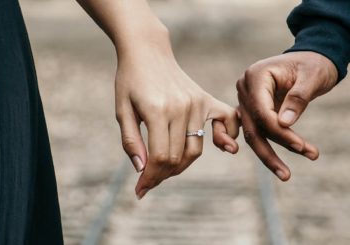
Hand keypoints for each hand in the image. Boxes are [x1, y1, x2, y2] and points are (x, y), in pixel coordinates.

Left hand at [115, 38, 238, 198]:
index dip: (150, 178)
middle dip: (162, 175)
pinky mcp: (206, 99)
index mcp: (157, 110)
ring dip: (181, 164)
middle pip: (178, 157)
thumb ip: (131, 141)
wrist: (147, 51)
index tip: (140, 190)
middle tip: (149, 179)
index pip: (160, 157)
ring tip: (165, 167)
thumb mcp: (122, 110)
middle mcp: (181, 108)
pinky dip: (227, 137)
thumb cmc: (130, 81)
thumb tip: (142, 169)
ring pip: (196, 148)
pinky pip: (226, 121)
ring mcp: (197, 103)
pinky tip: (223, 147)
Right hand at [236, 51, 336, 180]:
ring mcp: (246, 100)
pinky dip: (264, 147)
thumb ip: (298, 98)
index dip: (279, 132)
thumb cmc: (314, 64)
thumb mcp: (312, 77)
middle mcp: (245, 88)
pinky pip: (255, 132)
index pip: (262, 111)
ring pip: (253, 134)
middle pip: (253, 127)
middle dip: (270, 152)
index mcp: (255, 76)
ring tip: (286, 174)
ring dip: (269, 155)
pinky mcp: (253, 110)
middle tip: (287, 175)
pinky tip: (272, 165)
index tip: (301, 146)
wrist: (313, 58)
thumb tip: (284, 124)